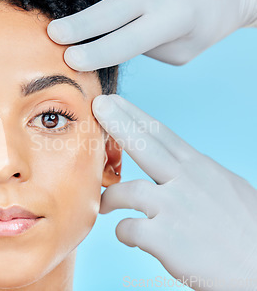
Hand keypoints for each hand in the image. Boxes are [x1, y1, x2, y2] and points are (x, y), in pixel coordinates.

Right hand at [47, 0, 256, 70]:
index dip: (96, 53)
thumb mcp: (179, 51)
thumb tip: (104, 44)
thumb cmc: (202, 26)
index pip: (126, 41)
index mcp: (174, 19)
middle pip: (110, 9)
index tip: (71, 60)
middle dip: (79, 25)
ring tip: (59, 4)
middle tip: (53, 34)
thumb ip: (143, 48)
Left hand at [92, 94, 256, 290]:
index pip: (161, 135)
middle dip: (117, 122)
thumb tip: (176, 165)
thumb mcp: (226, 188)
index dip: (133, 115)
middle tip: (98, 106)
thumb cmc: (246, 231)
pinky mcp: (165, 237)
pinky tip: (127, 236)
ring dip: (110, 198)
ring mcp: (174, 208)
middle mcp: (186, 182)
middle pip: (143, 144)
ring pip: (127, 190)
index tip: (113, 101)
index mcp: (199, 168)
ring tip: (104, 205)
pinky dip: (123, 231)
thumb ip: (196, 174)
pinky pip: (128, 228)